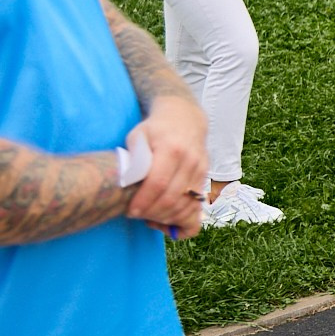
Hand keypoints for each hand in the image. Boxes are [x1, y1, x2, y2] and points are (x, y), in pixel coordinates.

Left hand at [125, 95, 208, 237]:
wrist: (186, 119)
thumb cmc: (157, 129)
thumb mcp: (138, 136)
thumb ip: (133, 159)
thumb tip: (128, 184)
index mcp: (172, 149)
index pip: (158, 183)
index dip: (144, 201)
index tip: (131, 210)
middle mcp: (191, 161)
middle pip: (172, 197)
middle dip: (152, 212)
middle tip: (137, 215)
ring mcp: (201, 170)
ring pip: (185, 204)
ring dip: (166, 216)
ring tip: (150, 216)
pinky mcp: (206, 177)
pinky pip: (196, 204)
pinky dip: (182, 215)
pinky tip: (167, 216)